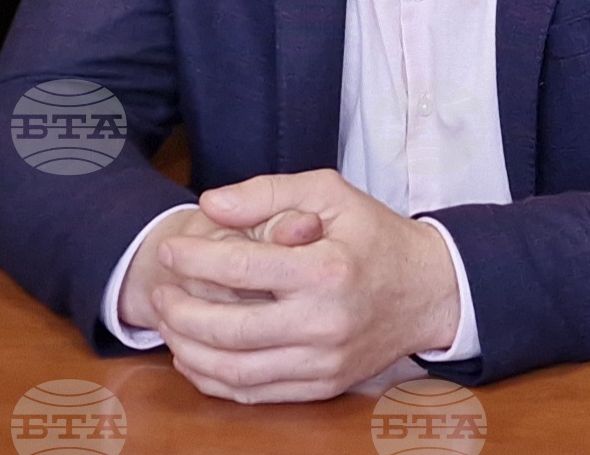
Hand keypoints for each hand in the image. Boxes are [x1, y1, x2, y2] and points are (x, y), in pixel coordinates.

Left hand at [150, 170, 461, 403]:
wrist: (429, 290)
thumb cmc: (375, 235)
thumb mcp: (329, 193)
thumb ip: (267, 193)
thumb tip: (212, 204)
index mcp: (326, 269)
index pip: (241, 267)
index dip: (194, 259)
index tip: (170, 251)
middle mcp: (324, 322)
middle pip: (230, 330)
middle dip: (180, 313)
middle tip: (160, 293)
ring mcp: (324, 362)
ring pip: (236, 372)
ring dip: (190, 351)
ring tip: (168, 326)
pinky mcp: (323, 386)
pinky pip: (256, 395)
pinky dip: (216, 381)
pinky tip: (195, 357)